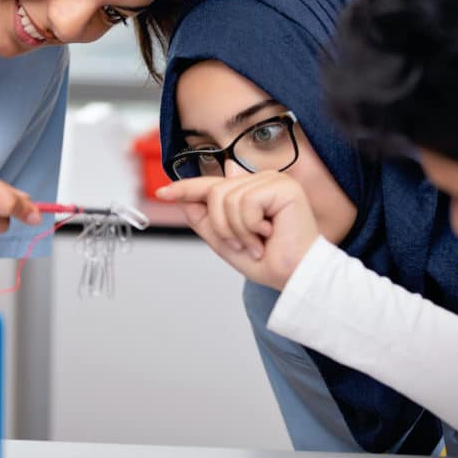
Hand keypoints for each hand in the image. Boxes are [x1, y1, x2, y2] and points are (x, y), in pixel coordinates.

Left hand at [156, 171, 321, 290]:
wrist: (295, 277)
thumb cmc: (270, 261)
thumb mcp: (225, 242)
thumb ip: (206, 219)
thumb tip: (186, 198)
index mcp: (250, 191)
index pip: (212, 185)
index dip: (185, 188)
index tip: (162, 193)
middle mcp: (261, 181)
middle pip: (214, 192)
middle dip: (222, 226)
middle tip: (245, 245)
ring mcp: (273, 181)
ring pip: (226, 197)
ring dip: (237, 229)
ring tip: (258, 242)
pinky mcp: (283, 186)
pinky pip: (245, 202)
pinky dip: (250, 226)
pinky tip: (268, 234)